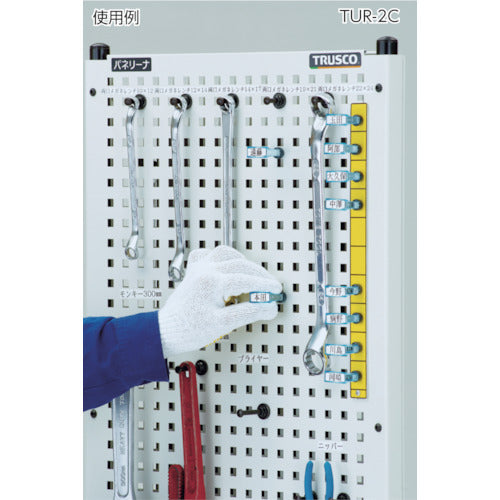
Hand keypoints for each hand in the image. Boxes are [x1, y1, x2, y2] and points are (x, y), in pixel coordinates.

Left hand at [158, 246, 281, 356]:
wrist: (166, 331)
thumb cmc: (189, 329)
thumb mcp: (223, 324)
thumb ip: (248, 313)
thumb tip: (268, 307)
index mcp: (211, 282)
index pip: (246, 279)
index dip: (265, 285)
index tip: (276, 291)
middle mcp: (205, 270)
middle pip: (240, 264)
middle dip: (259, 274)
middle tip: (271, 286)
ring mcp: (198, 268)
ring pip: (225, 253)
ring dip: (242, 261)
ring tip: (253, 274)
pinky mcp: (194, 271)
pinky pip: (208, 254)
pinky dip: (221, 258)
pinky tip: (227, 265)